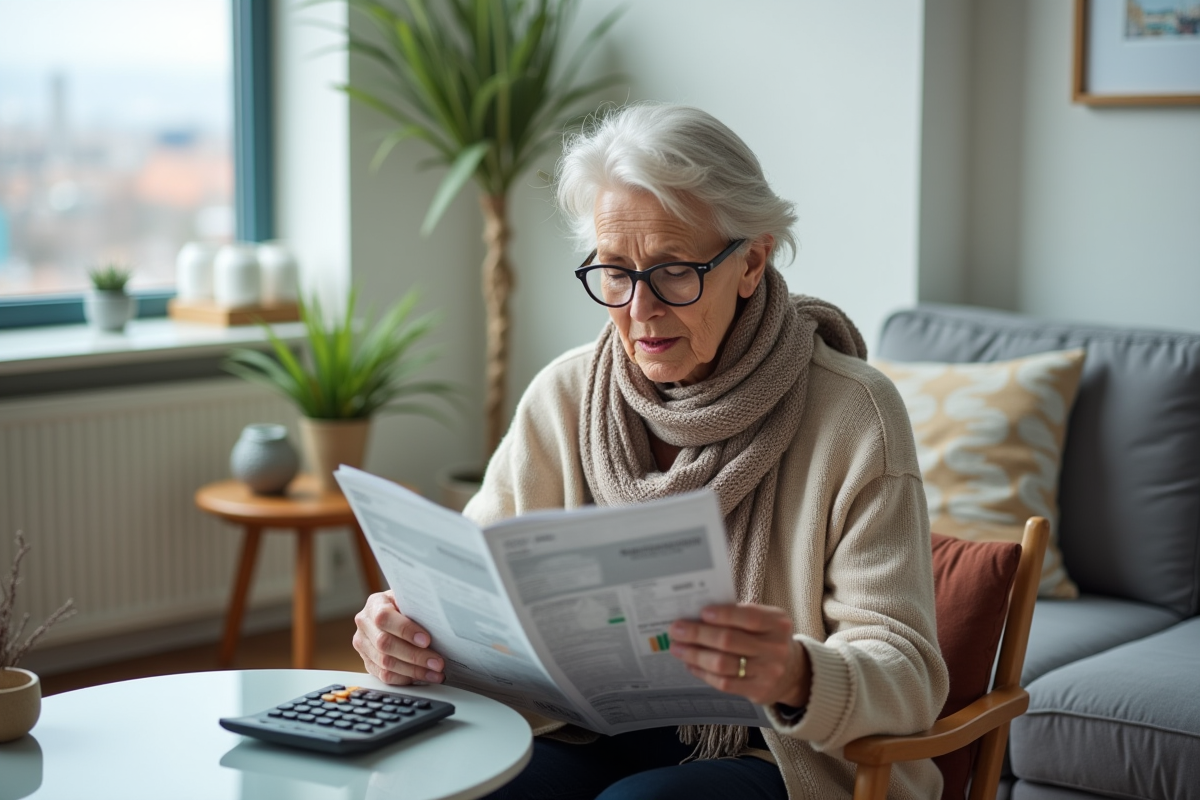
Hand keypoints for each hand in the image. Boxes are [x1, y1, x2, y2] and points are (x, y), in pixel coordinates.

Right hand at [352, 590, 444, 685]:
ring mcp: (364, 645)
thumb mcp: (411, 599)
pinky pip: (385, 676)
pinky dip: (406, 678)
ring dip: (414, 670)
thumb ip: (418, 607)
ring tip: (435, 672)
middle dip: (415, 655)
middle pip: (385, 644)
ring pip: (386, 663)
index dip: (405, 630)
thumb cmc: (407, 606)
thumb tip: (439, 620)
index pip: (385, 618)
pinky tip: (423, 676)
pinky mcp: (368, 663)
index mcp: (375, 604)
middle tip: (437, 662)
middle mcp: (365, 625)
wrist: (395, 614)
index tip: (427, 640)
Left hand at [668, 603, 809, 706]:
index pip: (749, 617)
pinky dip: (703, 672)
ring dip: (695, 654)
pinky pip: (724, 683)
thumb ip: (739, 615)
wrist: (793, 672)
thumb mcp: (765, 621)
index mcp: (777, 624)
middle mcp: (775, 648)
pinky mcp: (758, 691)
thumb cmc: (768, 638)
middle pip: (730, 641)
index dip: (724, 614)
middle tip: (676, 629)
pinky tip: (691, 664)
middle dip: (698, 634)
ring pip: (723, 664)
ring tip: (677, 648)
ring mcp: (768, 672)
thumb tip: (698, 614)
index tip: (701, 612)